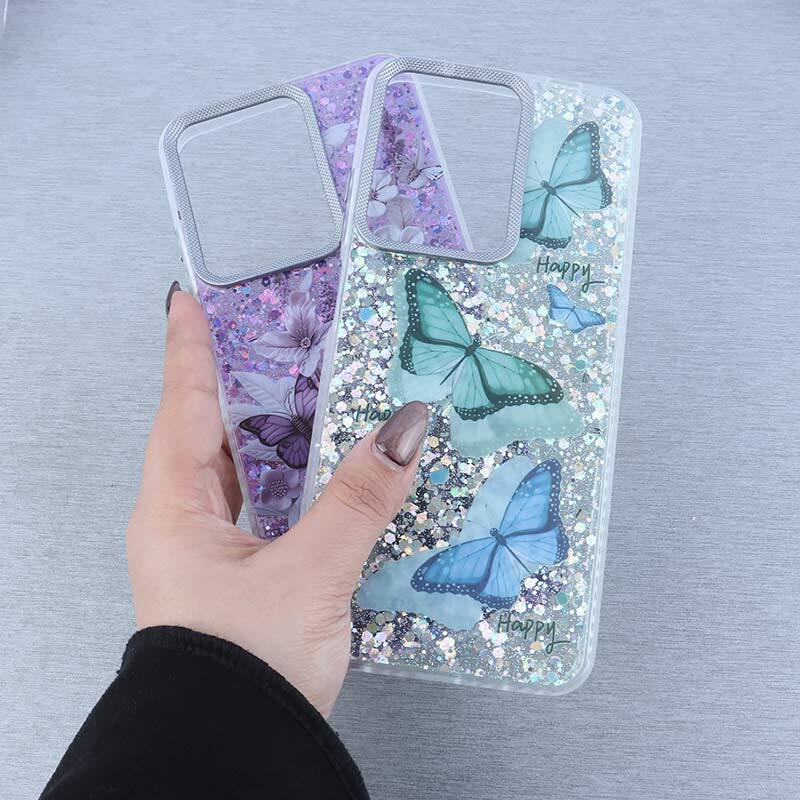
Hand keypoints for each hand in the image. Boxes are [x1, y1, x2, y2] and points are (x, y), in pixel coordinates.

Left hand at [127, 285, 427, 716]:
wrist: (231, 752)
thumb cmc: (245, 665)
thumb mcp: (310, 572)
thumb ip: (359, 499)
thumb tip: (405, 429)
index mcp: (175, 511)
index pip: (180, 408)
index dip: (187, 350)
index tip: (186, 300)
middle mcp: (182, 525)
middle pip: (203, 435)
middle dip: (230, 386)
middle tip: (262, 343)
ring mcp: (209, 553)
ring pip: (234, 475)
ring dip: (262, 435)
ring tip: (296, 395)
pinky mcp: (239, 578)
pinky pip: (259, 510)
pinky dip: (285, 484)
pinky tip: (317, 475)